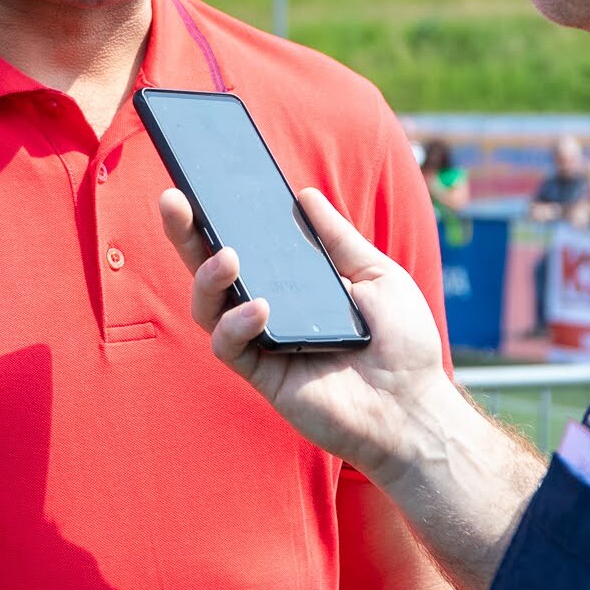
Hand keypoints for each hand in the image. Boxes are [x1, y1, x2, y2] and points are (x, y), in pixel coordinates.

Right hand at [158, 186, 451, 481]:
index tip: (199, 183)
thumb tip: (303, 195)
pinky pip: (229, 346)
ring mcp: (261, 342)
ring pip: (208, 307)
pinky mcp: (262, 374)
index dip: (216, 218)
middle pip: (211, 270)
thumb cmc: (403, 343)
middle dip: (186, 234)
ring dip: (208, 278)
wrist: (416, 406)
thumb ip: (338, 239)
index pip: (244, 245)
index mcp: (292, 284)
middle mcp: (268, 309)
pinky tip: (260, 308)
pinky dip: (237, 323)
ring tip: (228, 256)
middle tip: (173, 201)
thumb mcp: (378, 274)